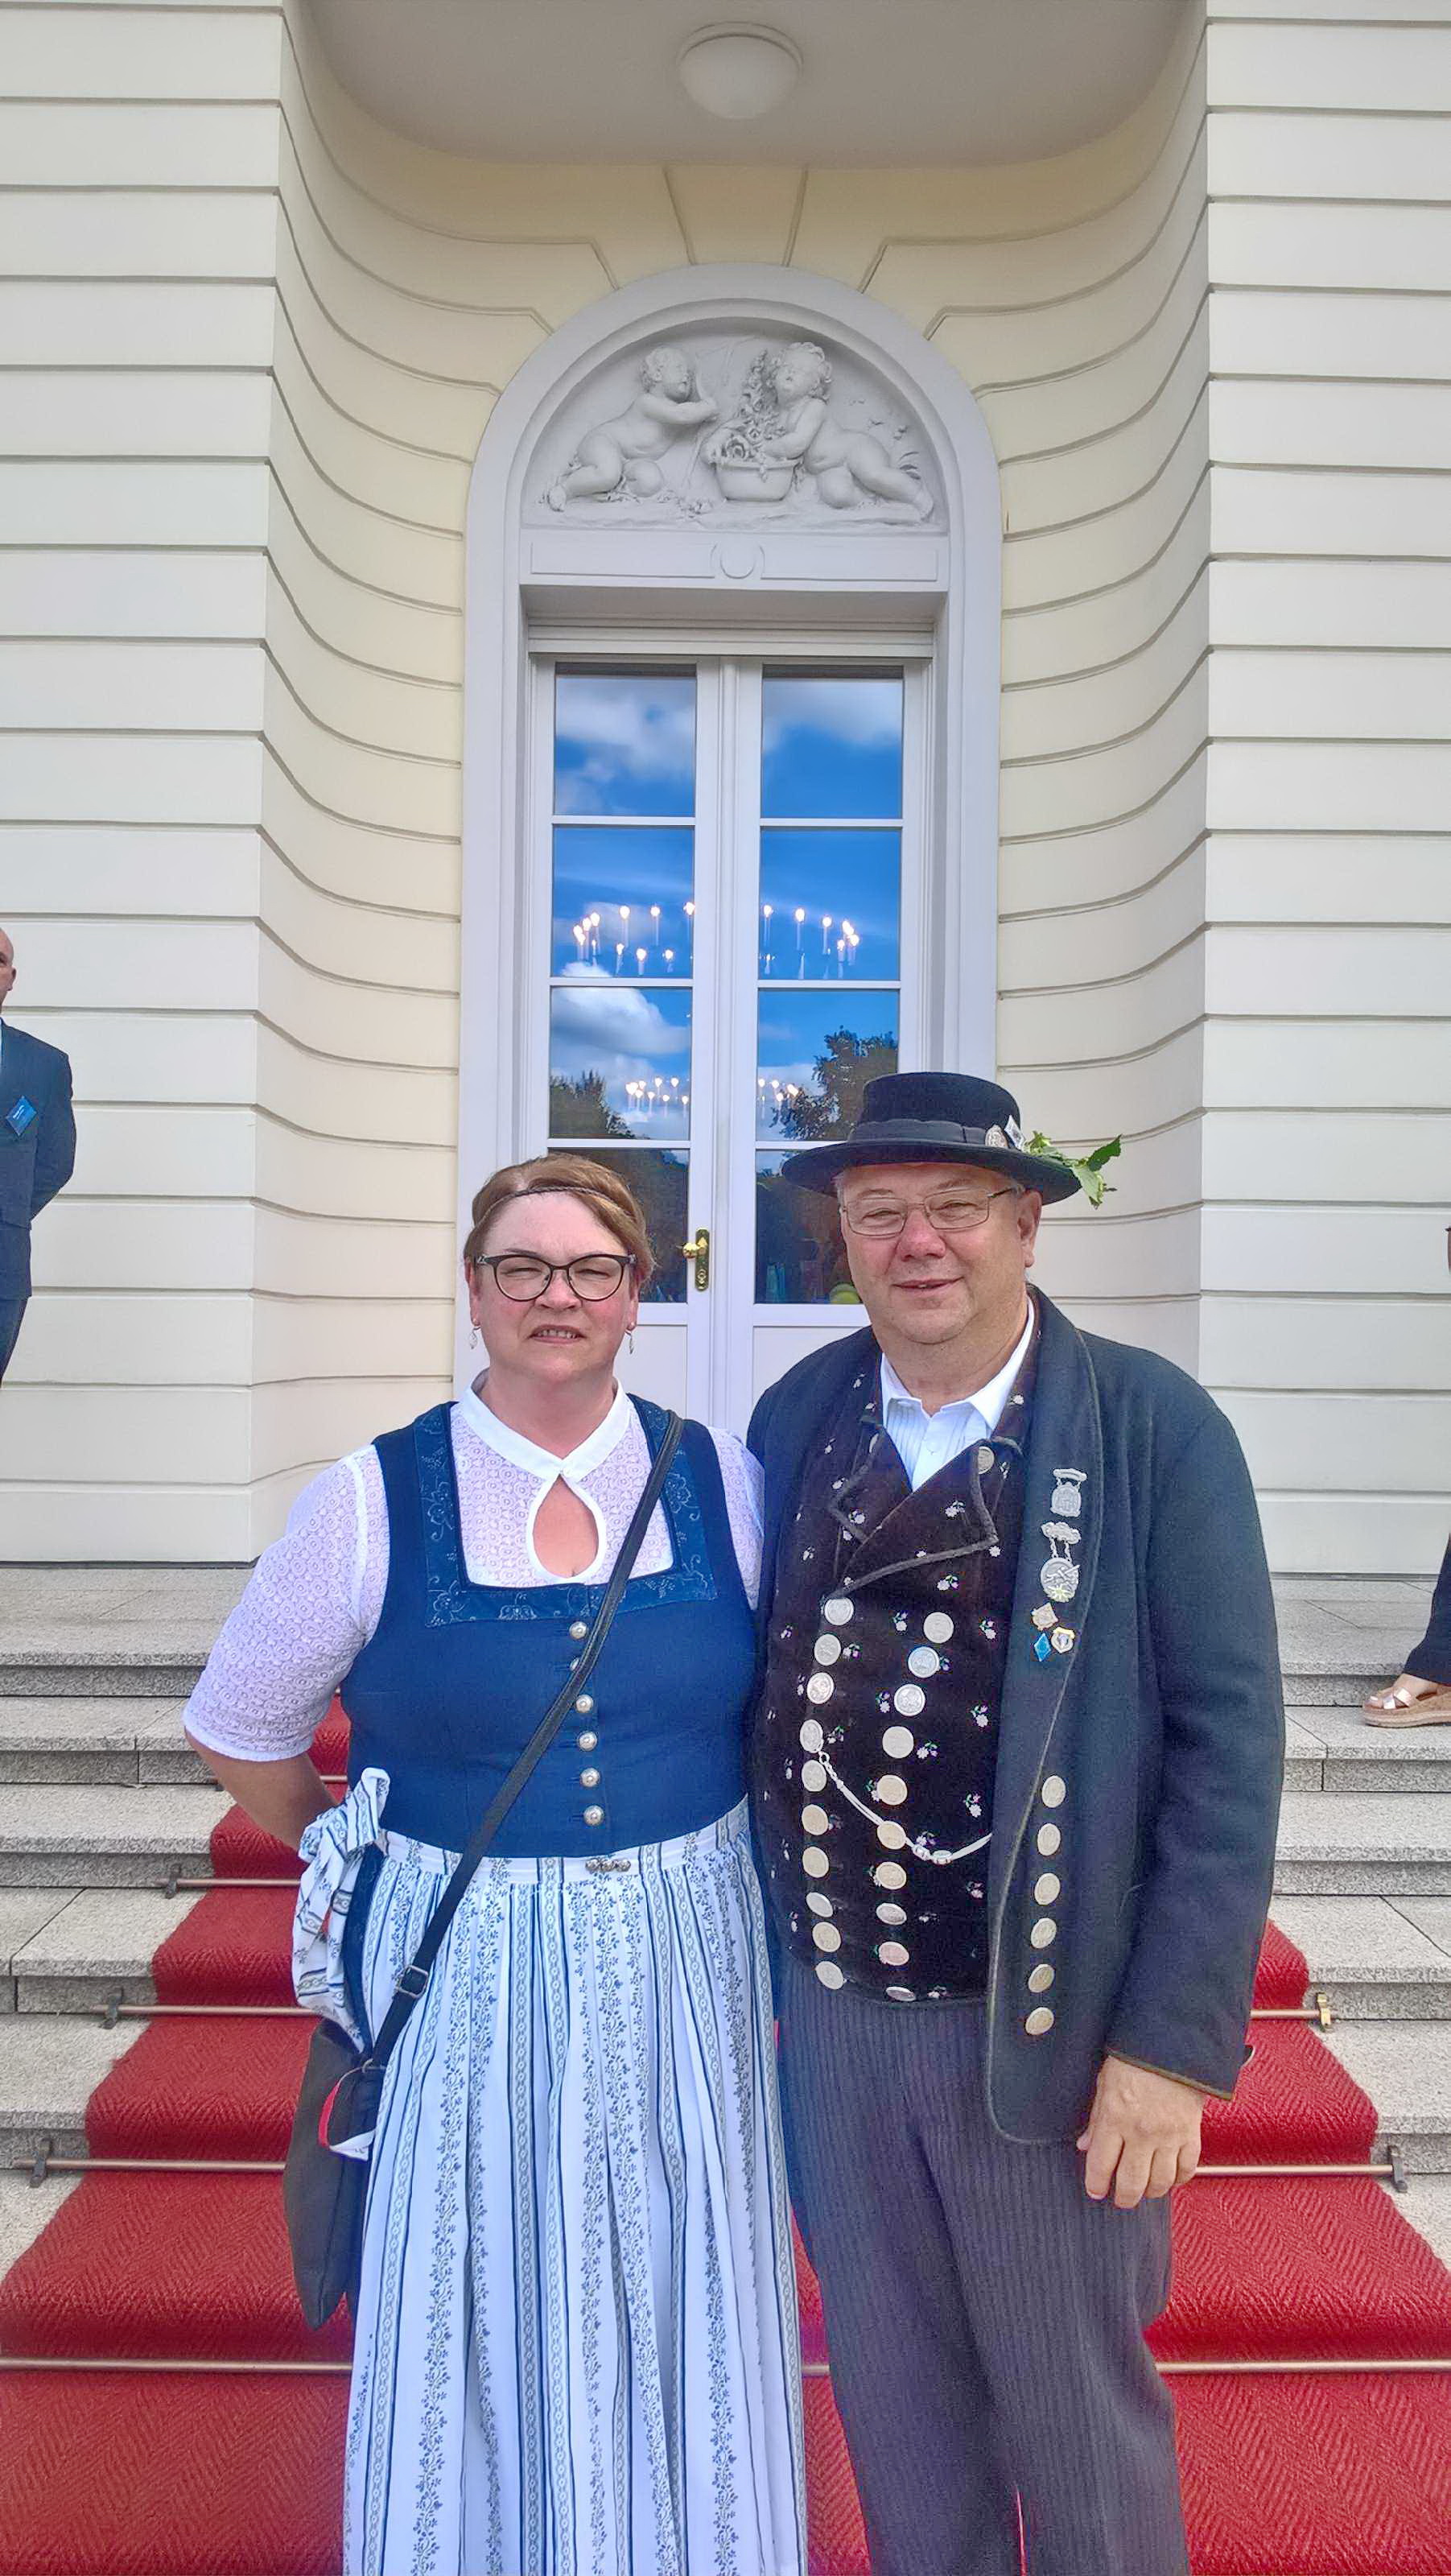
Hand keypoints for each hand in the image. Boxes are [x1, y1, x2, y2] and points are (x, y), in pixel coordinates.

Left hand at [1077, 2055, 1204, 2207]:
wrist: (1173, 2045)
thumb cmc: (1134, 2059)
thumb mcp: (1104, 2083)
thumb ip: (1096, 2118)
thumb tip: (1085, 2146)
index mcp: (1115, 2118)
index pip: (1100, 2165)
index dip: (1095, 2184)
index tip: (1095, 2191)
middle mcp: (1141, 2132)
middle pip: (1131, 2182)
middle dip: (1124, 2198)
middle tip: (1121, 2199)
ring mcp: (1169, 2135)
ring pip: (1160, 2182)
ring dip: (1151, 2191)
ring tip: (1145, 2190)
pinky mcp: (1191, 2134)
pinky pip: (1186, 2169)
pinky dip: (1178, 2179)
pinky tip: (1170, 2178)